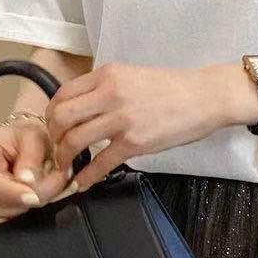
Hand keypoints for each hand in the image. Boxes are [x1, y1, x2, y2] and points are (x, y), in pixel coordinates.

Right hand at [0, 119, 76, 217]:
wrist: (31, 138)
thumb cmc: (30, 133)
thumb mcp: (35, 135)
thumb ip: (31, 156)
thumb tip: (26, 180)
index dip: (11, 192)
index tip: (34, 196)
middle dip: (32, 194)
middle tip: (59, 179)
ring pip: (9, 209)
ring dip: (36, 199)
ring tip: (55, 178)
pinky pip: (15, 212)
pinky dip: (34, 203)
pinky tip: (46, 187)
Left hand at [45, 61, 243, 190]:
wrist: (206, 96)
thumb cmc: (173, 88)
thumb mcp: (133, 76)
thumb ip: (106, 88)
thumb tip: (82, 109)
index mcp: (108, 74)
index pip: (63, 93)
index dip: (51, 115)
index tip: (54, 127)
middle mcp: (111, 93)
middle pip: (61, 117)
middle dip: (53, 137)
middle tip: (56, 149)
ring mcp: (122, 118)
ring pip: (74, 140)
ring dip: (64, 158)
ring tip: (67, 166)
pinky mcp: (135, 142)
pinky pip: (100, 163)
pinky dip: (86, 176)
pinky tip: (83, 182)